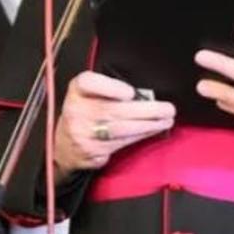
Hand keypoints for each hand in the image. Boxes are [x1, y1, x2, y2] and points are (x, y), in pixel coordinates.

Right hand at [53, 71, 175, 176]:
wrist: (65, 144)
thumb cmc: (86, 112)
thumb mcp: (90, 93)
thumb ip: (110, 89)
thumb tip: (145, 95)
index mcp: (76, 91)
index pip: (88, 83)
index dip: (111, 87)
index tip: (130, 93)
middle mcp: (75, 111)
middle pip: (112, 109)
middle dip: (145, 110)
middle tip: (168, 109)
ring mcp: (82, 133)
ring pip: (120, 129)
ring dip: (148, 125)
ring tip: (166, 120)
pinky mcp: (91, 150)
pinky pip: (120, 143)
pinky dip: (140, 136)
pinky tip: (152, 131)